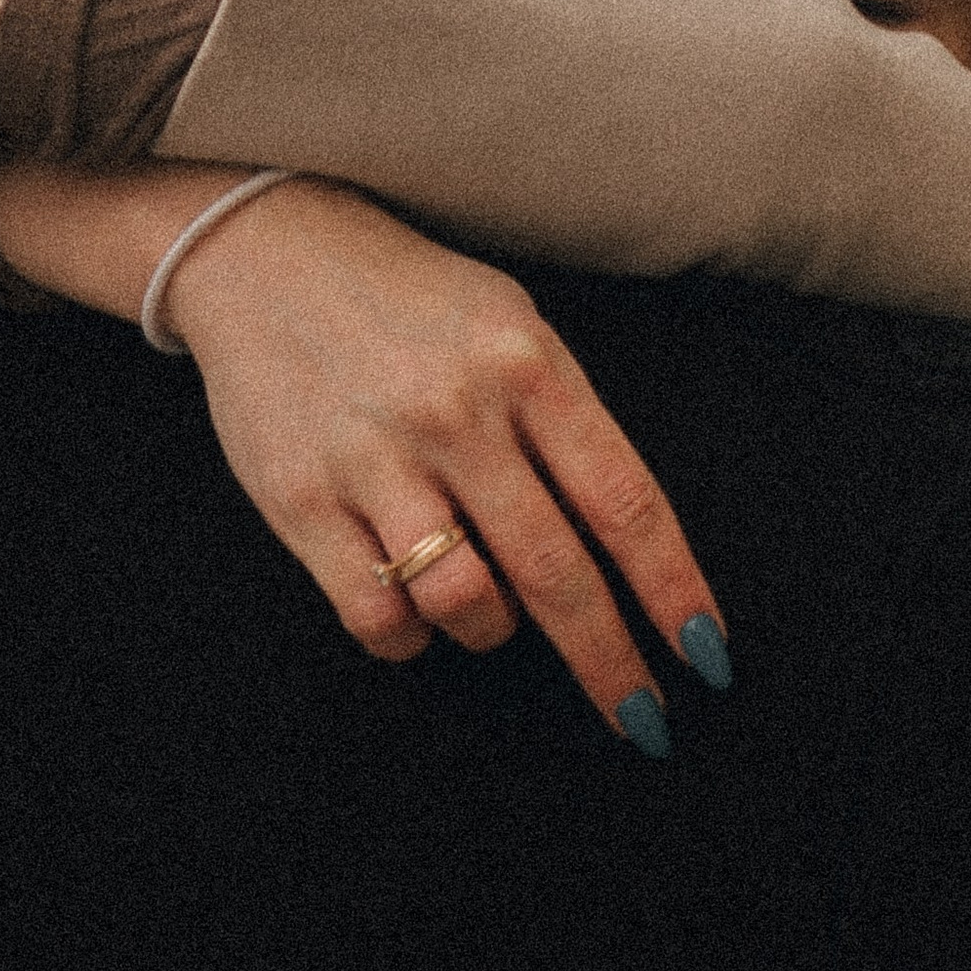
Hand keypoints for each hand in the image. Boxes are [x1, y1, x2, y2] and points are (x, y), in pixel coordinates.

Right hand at [155, 175, 727, 731]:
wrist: (264, 251)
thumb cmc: (411, 303)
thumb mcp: (512, 325)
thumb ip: (566, 422)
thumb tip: (624, 545)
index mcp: (528, 365)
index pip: (625, 501)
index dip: (673, 591)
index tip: (706, 658)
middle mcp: (456, 412)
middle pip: (556, 571)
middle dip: (609, 662)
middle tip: (643, 720)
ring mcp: (374, 457)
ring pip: (466, 603)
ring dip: (494, 632)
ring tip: (489, 607)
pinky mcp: (299, 498)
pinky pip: (376, 614)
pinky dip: (410, 635)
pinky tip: (413, 606)